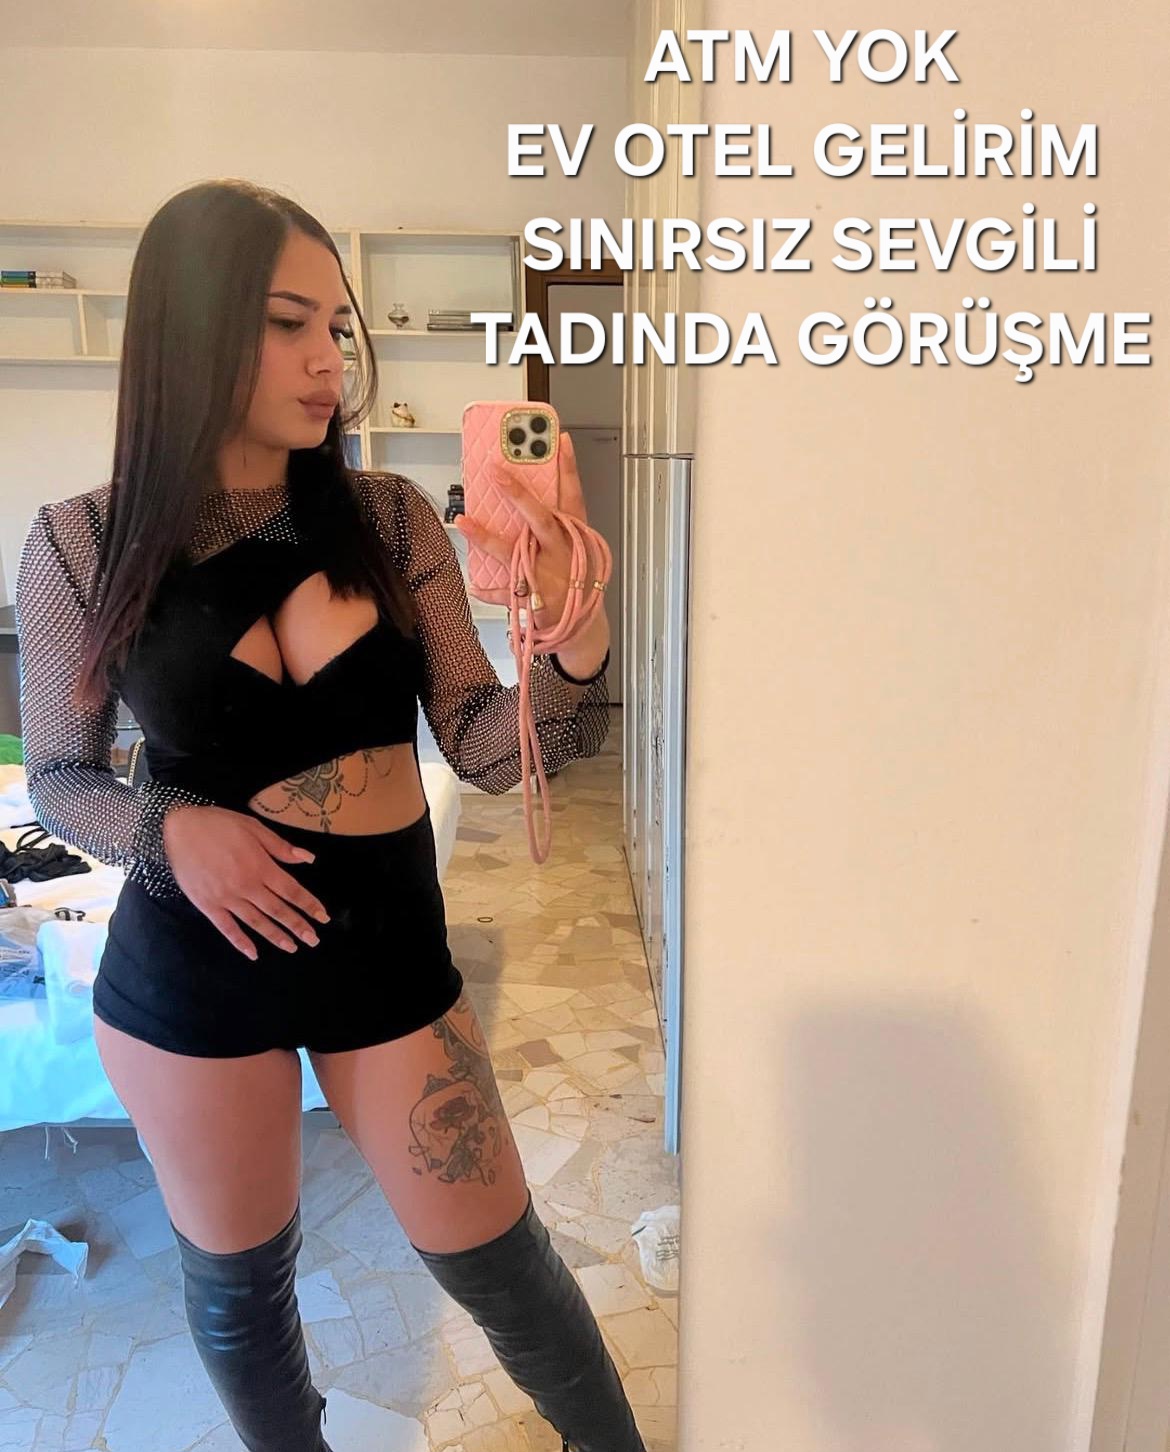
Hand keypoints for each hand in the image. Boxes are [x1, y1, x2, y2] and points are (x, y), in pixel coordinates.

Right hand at [162, 805, 329, 960]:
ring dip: (276, 936)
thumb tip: (308, 859)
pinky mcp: (207, 905)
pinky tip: (253, 953)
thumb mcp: (254, 828)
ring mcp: (226, 898)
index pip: (292, 891)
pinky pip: (227, 928)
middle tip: (314, 940)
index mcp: (261, 866)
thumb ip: (281, 847)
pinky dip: (241, 942)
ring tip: (292, 948)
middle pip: (278, 910)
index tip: (323, 917)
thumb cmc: (219, 824)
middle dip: (298, 926)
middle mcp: (246, 886)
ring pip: (257, 922)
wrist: (177, 829)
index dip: (309, 905)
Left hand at [452, 430, 607, 624]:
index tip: (559, 440)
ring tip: (464, 521)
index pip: (573, 496)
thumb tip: (518, 491)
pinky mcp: (534, 599)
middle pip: (540, 518)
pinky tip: (474, 583)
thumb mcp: (571, 546)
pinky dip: (488, 589)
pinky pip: (506, 592)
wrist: (582, 625)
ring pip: (513, 553)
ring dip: (486, 537)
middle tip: (496, 472)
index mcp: (572, 535)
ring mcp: (547, 575)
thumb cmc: (572, 577)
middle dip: (518, 495)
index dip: (568, 467)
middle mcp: (560, 551)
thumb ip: (552, 521)